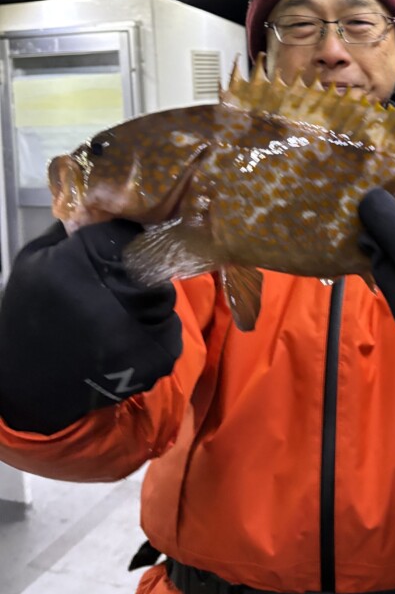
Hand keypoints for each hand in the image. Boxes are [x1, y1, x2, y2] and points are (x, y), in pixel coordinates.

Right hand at [0, 220, 181, 433]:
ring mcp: (132, 336)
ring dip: (149, 300)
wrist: (24, 388)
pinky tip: (129, 336)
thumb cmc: (28, 317)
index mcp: (71, 270)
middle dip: (140, 268)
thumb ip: (71, 232)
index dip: (125, 237)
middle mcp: (107, 302)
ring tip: (122, 312)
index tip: (121, 243)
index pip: (124, 233)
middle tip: (125, 279)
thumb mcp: (34, 262)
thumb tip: (107, 205)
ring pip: (164, 297)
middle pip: (150, 264)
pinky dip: (156, 330)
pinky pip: (171, 330)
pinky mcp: (150, 362)